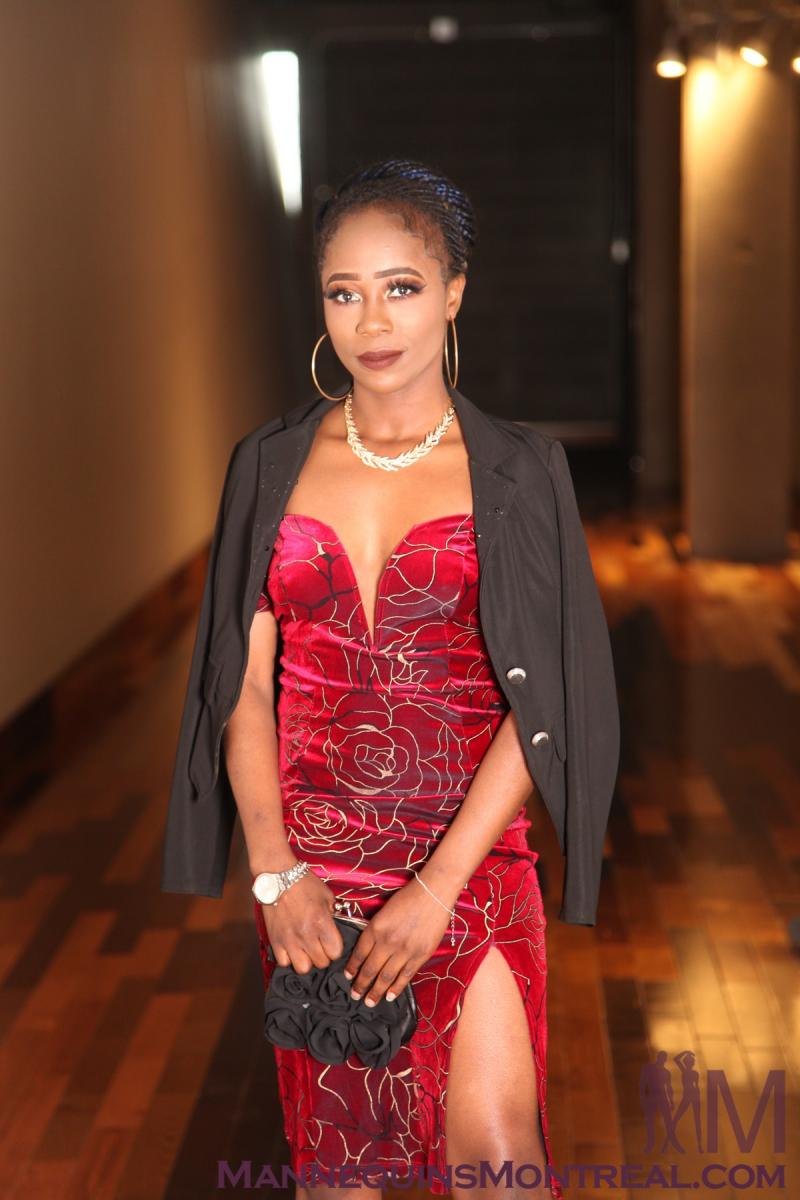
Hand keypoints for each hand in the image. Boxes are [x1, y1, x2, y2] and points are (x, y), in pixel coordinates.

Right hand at [261, 870, 343, 974]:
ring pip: (303, 968)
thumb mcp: (327, 896)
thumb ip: (333, 914)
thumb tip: (335, 928)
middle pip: (321, 963)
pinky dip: (289, 958)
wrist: (278, 877)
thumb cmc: (304, 883)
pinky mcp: (275, 941)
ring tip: (306, 950)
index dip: (335, 949)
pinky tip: (292, 948)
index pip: (335, 952)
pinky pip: (284, 962)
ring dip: (306, 960)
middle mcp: (306, 935)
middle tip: (319, 945)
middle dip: (323, 955)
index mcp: (322, 922)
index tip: (331, 942)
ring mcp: (289, 940)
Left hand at [343, 876, 454, 1007]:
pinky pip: (405, 976)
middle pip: (370, 969)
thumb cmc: (407, 898)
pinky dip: (396, 988)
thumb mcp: (383, 911)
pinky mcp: (420, 956)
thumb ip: (375, 931)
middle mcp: (387, 942)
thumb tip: (367, 951)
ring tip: (369, 1001)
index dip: (352, 968)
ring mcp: (404, 951)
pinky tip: (390, 996)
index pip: (359, 953)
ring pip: (386, 976)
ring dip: (376, 991)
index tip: (348, 977)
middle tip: (355, 995)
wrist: (432, 894)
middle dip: (361, 984)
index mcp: (375, 928)